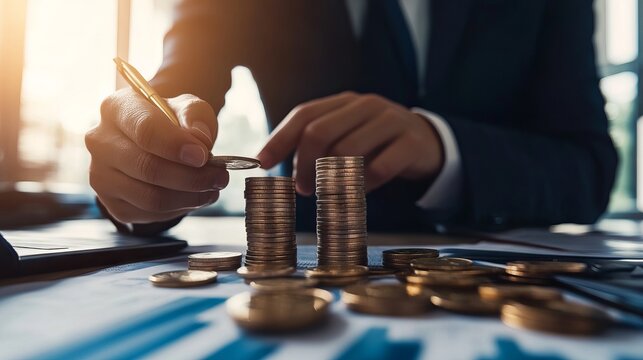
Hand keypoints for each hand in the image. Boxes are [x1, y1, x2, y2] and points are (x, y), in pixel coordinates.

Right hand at [86, 88, 228, 222]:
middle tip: (220, 176)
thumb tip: (199, 141)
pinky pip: (150, 213)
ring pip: (151, 197)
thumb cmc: (170, 121)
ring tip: (212, 188)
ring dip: (190, 197)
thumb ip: (195, 117)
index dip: (176, 146)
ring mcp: (101, 175)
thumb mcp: (188, 107)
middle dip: (192, 177)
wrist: (154, 141)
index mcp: (117, 108)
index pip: (145, 130)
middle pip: (147, 168)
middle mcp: (100, 141)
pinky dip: (179, 208)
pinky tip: (193, 196)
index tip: (202, 156)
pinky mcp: (111, 203)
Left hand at [257, 92, 443, 195]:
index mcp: (345, 102)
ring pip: (347, 151)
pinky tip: (362, 190)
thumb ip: (318, 143)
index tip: (262, 163)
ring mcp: (391, 121)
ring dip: (330, 178)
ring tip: (328, 192)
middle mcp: (366, 106)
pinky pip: (378, 169)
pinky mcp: (411, 143)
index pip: (304, 115)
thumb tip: (276, 165)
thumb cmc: (377, 142)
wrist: (428, 141)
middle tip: (301, 189)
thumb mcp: (349, 134)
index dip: (279, 139)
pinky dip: (364, 185)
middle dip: (302, 164)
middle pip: (320, 132)